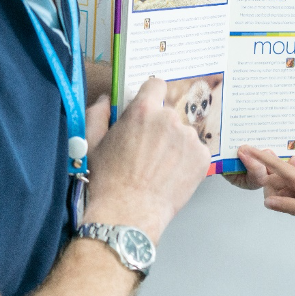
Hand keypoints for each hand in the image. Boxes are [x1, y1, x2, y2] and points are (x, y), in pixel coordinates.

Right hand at [81, 79, 210, 242]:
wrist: (129, 211)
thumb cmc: (108, 179)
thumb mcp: (92, 142)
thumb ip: (98, 114)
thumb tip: (106, 100)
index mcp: (143, 110)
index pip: (156, 84)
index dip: (152, 94)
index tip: (150, 106)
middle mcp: (170, 119)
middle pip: (169, 114)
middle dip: (160, 127)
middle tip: (148, 149)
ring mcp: (189, 138)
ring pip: (183, 134)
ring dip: (175, 144)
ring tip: (159, 167)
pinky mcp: (203, 157)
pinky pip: (196, 151)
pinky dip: (187, 160)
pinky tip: (171, 174)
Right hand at [237, 147, 294, 223]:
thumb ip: (288, 205)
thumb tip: (266, 202)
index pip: (274, 165)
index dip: (258, 157)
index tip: (243, 148)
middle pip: (274, 181)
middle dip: (275, 195)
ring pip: (282, 189)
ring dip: (286, 201)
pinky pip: (290, 192)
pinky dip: (292, 201)